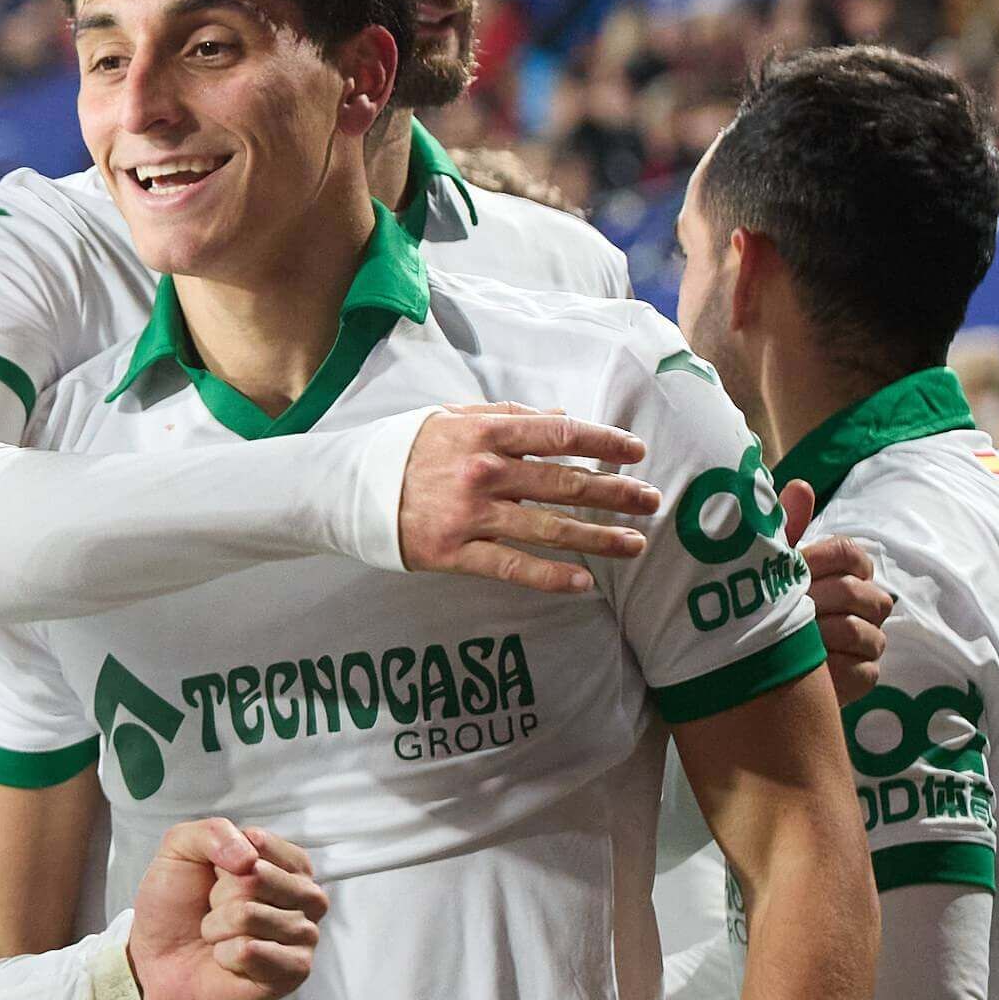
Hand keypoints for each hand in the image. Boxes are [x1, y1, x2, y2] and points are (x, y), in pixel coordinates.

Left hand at [126, 820, 328, 999]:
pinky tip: (227, 959)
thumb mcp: (181, 849)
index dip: (222, 862)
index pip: (258, 844)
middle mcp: (306, 896)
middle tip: (215, 911)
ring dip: (217, 927)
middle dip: (218, 896)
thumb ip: (213, 832)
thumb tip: (248, 859)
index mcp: (288, 862)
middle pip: (255, 879)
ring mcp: (303, 935)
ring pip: (248, 916)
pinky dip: (224, 954)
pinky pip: (250, 951)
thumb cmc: (178, 903)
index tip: (216, 877)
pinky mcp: (293, 972)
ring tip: (219, 936)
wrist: (158, 957)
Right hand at [398, 403, 657, 593]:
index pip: (560, 435)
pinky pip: (512, 567)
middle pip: (565, 483)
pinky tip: (584, 583)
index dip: (604, 442)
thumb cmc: (404, 449)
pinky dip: (550, 577)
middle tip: (651, 500)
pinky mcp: (454, 553)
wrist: (347, 488)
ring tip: (635, 543)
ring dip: (598, 536)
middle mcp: (485, 472)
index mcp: (486, 433)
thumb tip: (561, 419)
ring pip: (548, 528)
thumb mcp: (452, 417)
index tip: (636, 451)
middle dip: (615, 492)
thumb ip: (507, 416)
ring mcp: (471, 515)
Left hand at [782, 478, 890, 703]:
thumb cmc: (765, 611)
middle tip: (783, 609)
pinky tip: (805, 667)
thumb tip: (800, 485)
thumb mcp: (769, 571)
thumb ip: (786, 531)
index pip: (850, 554)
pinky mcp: (867, 676)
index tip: (788, 570)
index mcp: (848, 572)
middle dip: (815, 599)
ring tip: (788, 638)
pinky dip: (831, 668)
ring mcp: (870, 641)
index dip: (817, 560)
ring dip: (819, 634)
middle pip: (857, 591)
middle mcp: (867, 604)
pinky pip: (862, 669)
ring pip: (860, 630)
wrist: (754, 670)